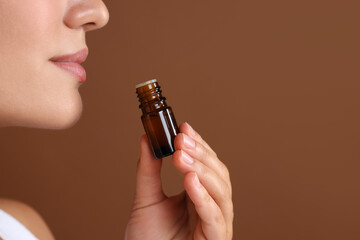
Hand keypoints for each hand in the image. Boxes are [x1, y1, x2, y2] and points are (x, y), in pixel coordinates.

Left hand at [125, 122, 232, 239]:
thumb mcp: (145, 201)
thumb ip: (148, 171)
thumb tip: (147, 140)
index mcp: (198, 197)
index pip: (206, 165)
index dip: (199, 145)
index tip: (183, 128)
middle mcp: (211, 208)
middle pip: (218, 174)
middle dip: (201, 154)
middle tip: (181, 139)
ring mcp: (216, 225)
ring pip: (221, 192)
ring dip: (203, 170)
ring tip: (182, 155)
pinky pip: (214, 217)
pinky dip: (204, 197)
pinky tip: (191, 180)